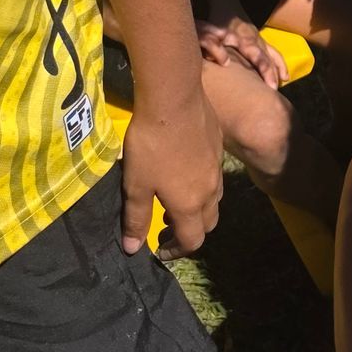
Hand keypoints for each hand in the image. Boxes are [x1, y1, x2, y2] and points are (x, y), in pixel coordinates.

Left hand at [120, 96, 222, 255]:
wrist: (174, 100)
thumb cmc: (151, 146)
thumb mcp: (136, 185)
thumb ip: (136, 219)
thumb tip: (133, 249)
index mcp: (190, 205)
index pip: (192, 241)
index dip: (176, 251)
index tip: (159, 250)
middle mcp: (209, 191)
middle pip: (208, 224)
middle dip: (190, 232)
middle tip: (166, 226)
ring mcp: (217, 168)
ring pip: (215, 200)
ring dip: (198, 209)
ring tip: (175, 200)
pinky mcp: (218, 147)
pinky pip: (215, 176)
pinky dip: (202, 185)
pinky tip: (184, 169)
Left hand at [198, 18, 288, 87]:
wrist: (227, 3)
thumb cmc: (219, 18)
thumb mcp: (213, 30)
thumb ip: (215, 45)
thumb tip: (222, 62)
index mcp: (246, 39)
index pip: (260, 58)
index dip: (266, 71)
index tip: (270, 86)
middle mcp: (256, 39)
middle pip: (269, 59)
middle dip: (274, 75)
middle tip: (275, 92)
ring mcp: (260, 38)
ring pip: (274, 55)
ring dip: (279, 69)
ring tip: (283, 83)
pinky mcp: (260, 38)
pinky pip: (273, 51)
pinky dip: (278, 63)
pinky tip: (282, 75)